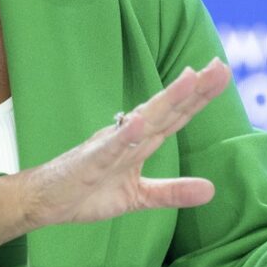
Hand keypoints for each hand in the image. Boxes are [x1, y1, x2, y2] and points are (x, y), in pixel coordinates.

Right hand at [0, 58, 229, 245]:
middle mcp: (127, 135)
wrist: (44, 200)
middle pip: (166, 109)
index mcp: (140, 141)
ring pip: (143, 119)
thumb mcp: (139, 196)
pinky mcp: (90, 161)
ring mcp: (109, 146)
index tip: (222, 72)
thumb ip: (172, 191)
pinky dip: (124, 135)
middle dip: (193, 88)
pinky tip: (139, 122)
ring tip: (190, 78)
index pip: (175, 114)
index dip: (199, 95)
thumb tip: (212, 190)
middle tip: (220, 66)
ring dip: (166, 99)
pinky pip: (109, 148)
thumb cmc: (88, 191)